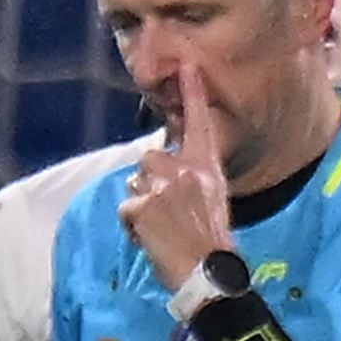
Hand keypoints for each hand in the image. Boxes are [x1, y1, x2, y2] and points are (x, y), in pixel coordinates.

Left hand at [118, 65, 234, 292]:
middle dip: (150, 182)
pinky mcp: (142, 206)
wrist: (208, 274)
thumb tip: (163, 166)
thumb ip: (191, 179)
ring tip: (163, 230)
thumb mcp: (213, 202)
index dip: (192, 95)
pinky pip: (127, 209)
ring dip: (141, 205)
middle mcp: (185, 172)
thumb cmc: (212, 243)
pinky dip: (134, 226)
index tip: (187, 66)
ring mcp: (162, 188)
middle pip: (149, 159)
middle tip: (168, 213)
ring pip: (135, 183)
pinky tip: (152, 240)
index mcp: (207, 170)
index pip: (199, 126)